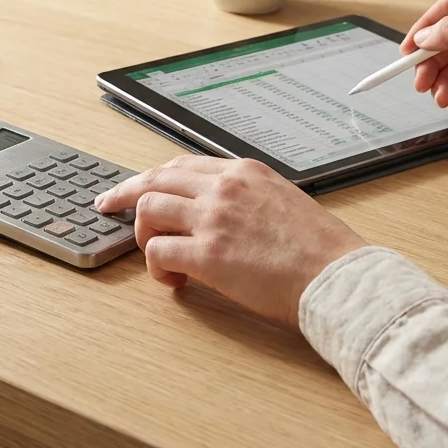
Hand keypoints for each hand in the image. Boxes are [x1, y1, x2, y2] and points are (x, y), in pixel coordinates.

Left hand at [94, 155, 366, 328]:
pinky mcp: (208, 255)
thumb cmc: (322, 250)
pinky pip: (157, 252)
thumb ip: (249, 199)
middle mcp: (225, 187)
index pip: (182, 165)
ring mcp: (214, 218)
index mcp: (244, 172)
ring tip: (160, 258)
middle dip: (125, 194)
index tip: (134, 187)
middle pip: (154, 180)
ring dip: (144, 236)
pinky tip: (175, 282)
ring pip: (148, 210)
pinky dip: (156, 268)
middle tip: (107, 206)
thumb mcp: (284, 202)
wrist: (340, 277)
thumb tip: (221, 215)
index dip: (152, 178)